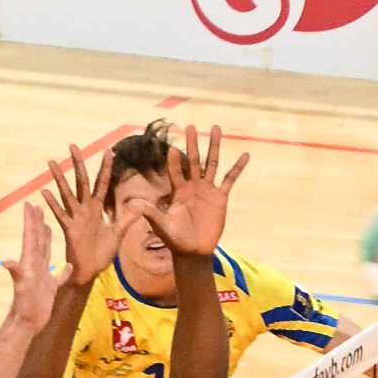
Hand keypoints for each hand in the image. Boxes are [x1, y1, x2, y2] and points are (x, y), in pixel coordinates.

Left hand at [2, 201, 57, 332]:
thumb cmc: (25, 305)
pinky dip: (64, 270)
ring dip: (47, 239)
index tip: (29, 203)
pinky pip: (59, 275)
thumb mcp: (21, 287)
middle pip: (36, 240)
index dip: (30, 220)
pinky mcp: (49, 287)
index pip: (30, 236)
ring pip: (45, 253)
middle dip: (37, 223)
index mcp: (29, 261)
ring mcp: (42, 276)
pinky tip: (69, 264)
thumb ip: (16, 272)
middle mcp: (35, 265)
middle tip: (38, 207)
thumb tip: (6, 262)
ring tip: (48, 225)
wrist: (28, 323)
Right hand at [43, 143, 117, 285]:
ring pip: (67, 193)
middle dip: (78, 163)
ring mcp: (75, 217)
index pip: (102, 183)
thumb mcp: (117, 234)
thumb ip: (126, 219)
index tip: (109, 151)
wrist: (90, 272)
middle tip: (73, 145)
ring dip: (59, 178)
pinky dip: (52, 203)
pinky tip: (44, 192)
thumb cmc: (101, 254)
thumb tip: (139, 205)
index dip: (106, 168)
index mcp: (97, 209)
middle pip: (82, 181)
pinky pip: (60, 213)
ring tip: (52, 162)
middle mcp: (85, 209)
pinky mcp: (69, 228)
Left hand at [140, 124, 247, 261]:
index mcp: (177, 191)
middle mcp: (192, 186)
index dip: (174, 161)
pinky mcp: (220, 198)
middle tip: (190, 126)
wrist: (192, 251)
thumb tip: (132, 203)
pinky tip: (246, 155)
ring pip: (212, 163)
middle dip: (192, 144)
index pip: (175, 171)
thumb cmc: (174, 239)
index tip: (171, 148)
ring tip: (216, 127)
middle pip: (193, 160)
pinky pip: (230, 180)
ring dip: (214, 146)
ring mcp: (207, 190)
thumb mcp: (160, 225)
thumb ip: (149, 212)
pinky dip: (238, 167)